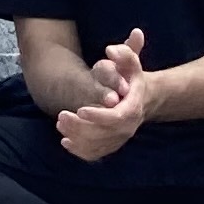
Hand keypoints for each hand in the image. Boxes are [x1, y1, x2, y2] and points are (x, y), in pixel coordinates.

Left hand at [57, 32, 151, 162]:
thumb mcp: (131, 61)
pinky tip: (65, 141)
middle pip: (104, 134)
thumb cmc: (132, 76)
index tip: (80, 109)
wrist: (143, 97)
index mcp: (133, 108)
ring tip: (60, 123)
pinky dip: (80, 151)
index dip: (98, 115)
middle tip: (61, 116)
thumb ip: (124, 52)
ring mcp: (120, 138)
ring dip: (77, 138)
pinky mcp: (111, 145)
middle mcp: (128, 128)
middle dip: (81, 127)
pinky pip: (95, 153)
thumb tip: (110, 50)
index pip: (116, 118)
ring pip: (97, 146)